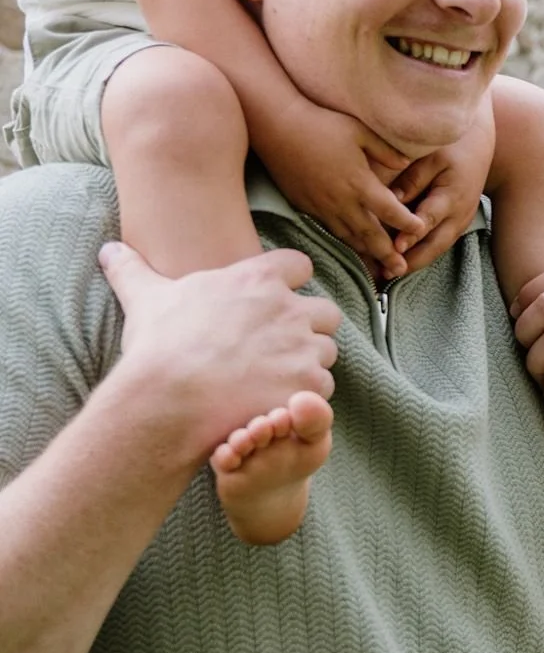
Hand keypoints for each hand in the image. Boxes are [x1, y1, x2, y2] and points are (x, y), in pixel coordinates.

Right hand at [99, 242, 340, 464]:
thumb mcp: (145, 300)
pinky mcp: (306, 384)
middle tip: (280, 348)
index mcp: (258, 280)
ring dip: (309, 364)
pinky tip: (278, 402)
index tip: (273, 302)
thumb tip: (108, 250)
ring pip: (326, 352)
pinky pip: (322, 388)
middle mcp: (288, 308)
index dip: (290, 284)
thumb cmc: (158, 347)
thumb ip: (133, 271)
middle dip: (309, 328)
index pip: (300, 266)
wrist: (168, 399)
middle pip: (324, 312)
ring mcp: (302, 347)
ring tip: (276, 379)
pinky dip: (306, 397)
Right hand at [257, 101, 425, 277]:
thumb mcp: (359, 131)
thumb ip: (385, 150)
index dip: (407, 223)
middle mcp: (342, 200)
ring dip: (365, 254)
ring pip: (349, 237)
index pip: (390, 210)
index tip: (420, 230)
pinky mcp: (306, 207)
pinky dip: (344, 242)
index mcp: (359, 182)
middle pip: (370, 234)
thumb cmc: (321, 124)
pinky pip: (330, 230)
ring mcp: (322, 206)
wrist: (277, 129)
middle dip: (387, 254)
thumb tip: (406, 164)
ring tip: (379, 268)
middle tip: (401, 270)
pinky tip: (351, 247)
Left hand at [392, 101, 496, 274]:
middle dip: (411, 261)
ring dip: (414, 263)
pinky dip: (420, 255)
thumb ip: (413, 178)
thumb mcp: (432, 156)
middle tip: (387, 273)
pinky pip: (438, 244)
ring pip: (436, 250)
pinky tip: (400, 263)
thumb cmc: (453, 145)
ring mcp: (460, 222)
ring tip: (388, 274)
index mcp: (452, 195)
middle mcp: (459, 214)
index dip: (412, 234)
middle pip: (434, 245)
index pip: (429, 219)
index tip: (395, 247)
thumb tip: (392, 200)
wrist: (481, 145)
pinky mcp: (457, 224)